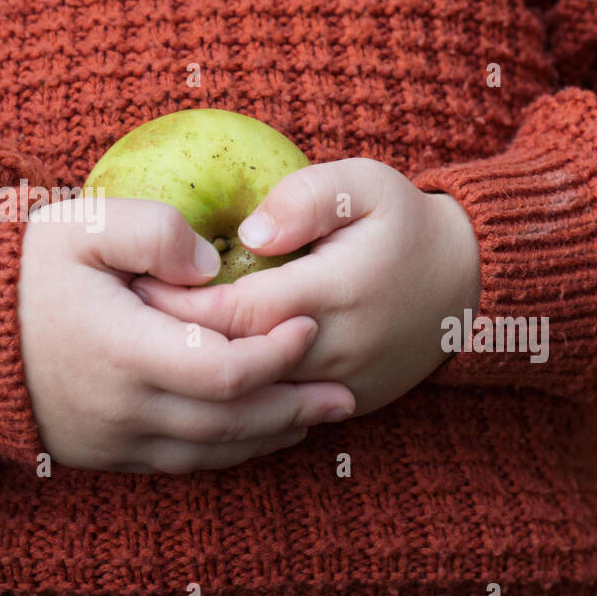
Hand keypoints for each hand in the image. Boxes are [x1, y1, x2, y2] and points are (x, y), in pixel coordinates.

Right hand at [17, 197, 355, 472]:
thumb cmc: (25, 268)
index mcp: (121, 350)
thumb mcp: (80, 225)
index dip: (275, 354)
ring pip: (212, 451)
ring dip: (271, 436)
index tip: (307, 326)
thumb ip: (153, 230)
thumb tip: (214, 264)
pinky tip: (264, 433)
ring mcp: (113, 439)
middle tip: (343, 394)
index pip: (223, 370)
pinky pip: (183, 464)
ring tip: (319, 417)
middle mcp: (121, 407)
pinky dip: (231, 452)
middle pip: (230, 422)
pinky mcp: (106, 455)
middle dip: (293, 407)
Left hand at [130, 158, 480, 415]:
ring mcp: (344, 383)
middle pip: (234, 360)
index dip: (178, 305)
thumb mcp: (366, 184)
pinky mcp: (351, 403)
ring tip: (153, 350)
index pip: (233, 312)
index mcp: (332, 291)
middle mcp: (335, 348)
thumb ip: (306, 198)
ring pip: (254, 395)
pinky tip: (202, 376)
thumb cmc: (408, 224)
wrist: (471, 283)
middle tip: (125, 321)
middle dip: (176, 344)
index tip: (135, 285)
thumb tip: (248, 232)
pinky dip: (239, 398)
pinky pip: (282, 411)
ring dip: (202, 376)